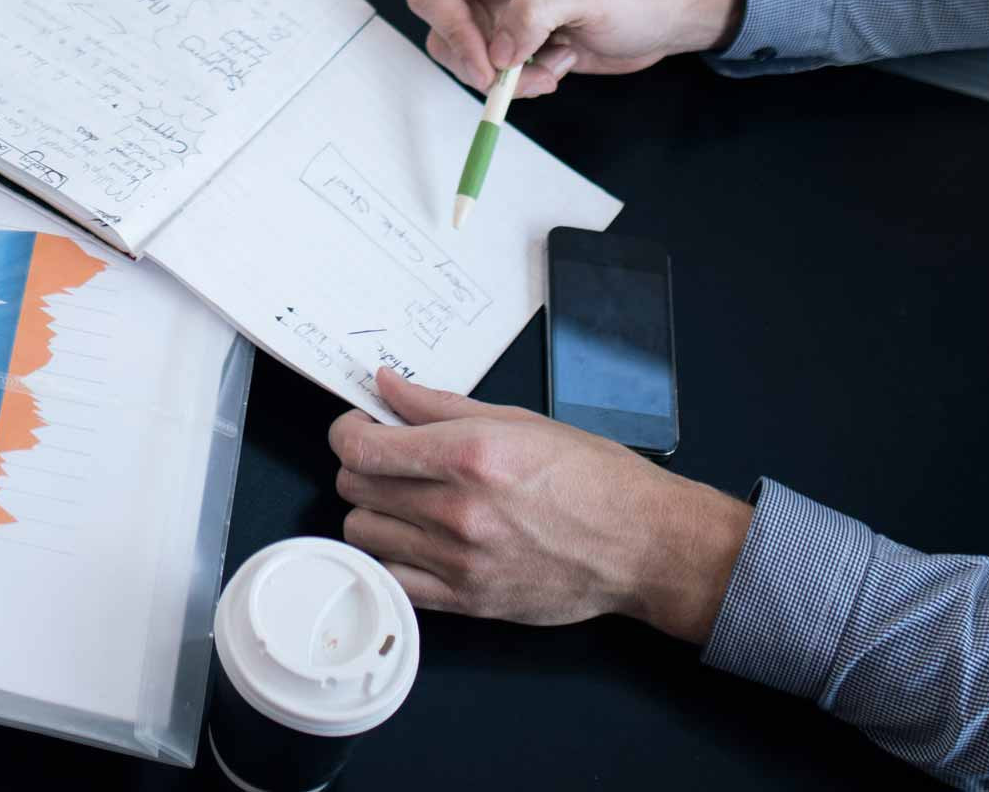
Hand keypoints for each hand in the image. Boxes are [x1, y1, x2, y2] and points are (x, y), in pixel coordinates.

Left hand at [333, 369, 748, 637]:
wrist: (640, 546)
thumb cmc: (593, 479)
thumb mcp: (518, 420)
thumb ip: (439, 405)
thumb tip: (387, 387)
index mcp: (470, 455)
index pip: (362, 447)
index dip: (347, 431)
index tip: (359, 426)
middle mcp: (458, 510)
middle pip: (355, 487)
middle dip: (362, 465)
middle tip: (388, 458)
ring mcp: (459, 561)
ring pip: (362, 534)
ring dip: (372, 511)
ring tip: (403, 499)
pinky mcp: (466, 601)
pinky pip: (390, 580)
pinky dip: (389, 558)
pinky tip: (412, 540)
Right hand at [404, 0, 741, 95]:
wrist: (667, 14)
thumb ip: (536, 13)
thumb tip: (498, 49)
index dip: (452, 30)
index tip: (487, 64)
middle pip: (443, 28)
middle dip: (479, 62)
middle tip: (518, 76)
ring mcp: (501, 10)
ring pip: (465, 57)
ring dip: (505, 77)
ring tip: (552, 68)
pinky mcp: (516, 40)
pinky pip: (493, 73)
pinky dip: (522, 83)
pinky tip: (559, 64)